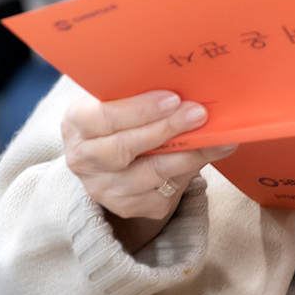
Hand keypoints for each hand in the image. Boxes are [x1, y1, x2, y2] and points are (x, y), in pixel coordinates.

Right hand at [61, 90, 236, 252]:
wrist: (113, 155)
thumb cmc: (125, 116)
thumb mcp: (123, 99)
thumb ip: (146, 94)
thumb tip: (192, 86)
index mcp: (77, 123)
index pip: (103, 117)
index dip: (139, 110)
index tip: (173, 99)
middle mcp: (83, 159)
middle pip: (124, 148)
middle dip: (167, 129)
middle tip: (199, 114)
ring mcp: (103, 188)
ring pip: (150, 174)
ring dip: (187, 155)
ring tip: (216, 138)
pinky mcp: (127, 207)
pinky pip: (162, 194)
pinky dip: (190, 174)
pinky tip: (208, 156)